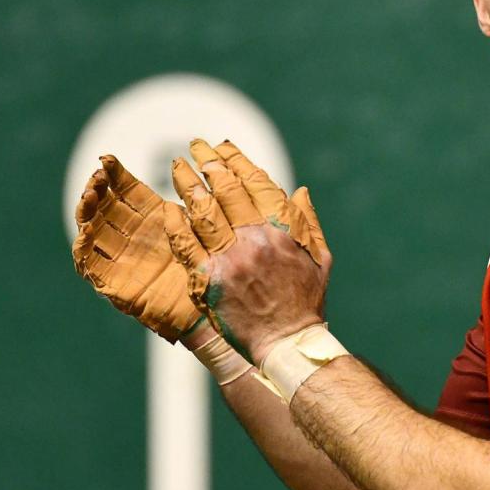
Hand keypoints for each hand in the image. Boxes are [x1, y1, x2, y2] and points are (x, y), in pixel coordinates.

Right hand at [72, 154, 212, 343]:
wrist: (217, 315)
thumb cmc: (216, 270)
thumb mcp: (209, 229)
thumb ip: (202, 202)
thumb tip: (216, 166)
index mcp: (153, 219)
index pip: (126, 190)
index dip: (115, 175)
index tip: (108, 160)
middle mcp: (133, 235)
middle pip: (104, 206)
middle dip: (96, 189)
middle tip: (98, 175)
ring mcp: (122, 259)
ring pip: (93, 231)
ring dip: (86, 213)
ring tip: (90, 197)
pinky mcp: (116, 285)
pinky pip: (91, 267)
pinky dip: (83, 250)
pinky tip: (84, 235)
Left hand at [165, 138, 331, 358]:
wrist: (287, 341)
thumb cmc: (306, 301)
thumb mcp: (320, 257)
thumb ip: (307, 221)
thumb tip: (299, 190)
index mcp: (281, 230)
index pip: (255, 182)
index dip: (236, 160)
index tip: (223, 147)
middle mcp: (255, 239)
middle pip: (226, 190)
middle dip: (208, 163)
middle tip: (195, 148)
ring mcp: (230, 259)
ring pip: (203, 211)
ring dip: (188, 184)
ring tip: (178, 168)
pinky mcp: (209, 279)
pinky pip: (187, 245)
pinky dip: (177, 224)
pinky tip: (170, 208)